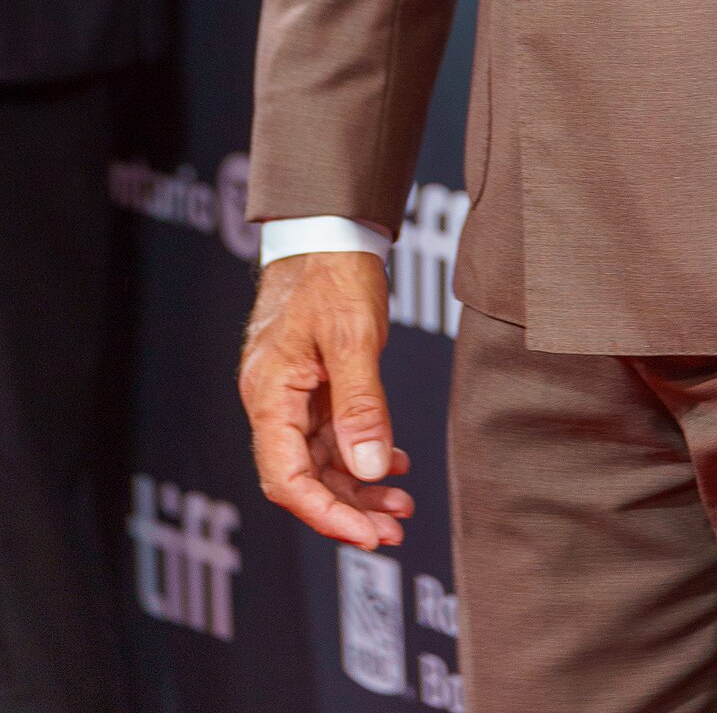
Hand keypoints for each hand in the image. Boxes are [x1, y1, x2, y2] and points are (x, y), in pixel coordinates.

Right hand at [239, 252, 414, 548]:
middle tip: (396, 530)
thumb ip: (361, 405)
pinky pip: (331, 434)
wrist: (328, 225)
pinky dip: (362, 452)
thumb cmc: (333, 270)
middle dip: (348, 509)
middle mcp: (273, 400)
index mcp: (269, 394)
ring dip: (359, 485)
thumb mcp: (352, 336)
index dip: (326, 514)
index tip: (368, 536)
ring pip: (320, 460)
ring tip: (402, 504)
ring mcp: (291, 393)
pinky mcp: (311, 383)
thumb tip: (370, 469)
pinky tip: (394, 464)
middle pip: (304, 477)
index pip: (287, 479)